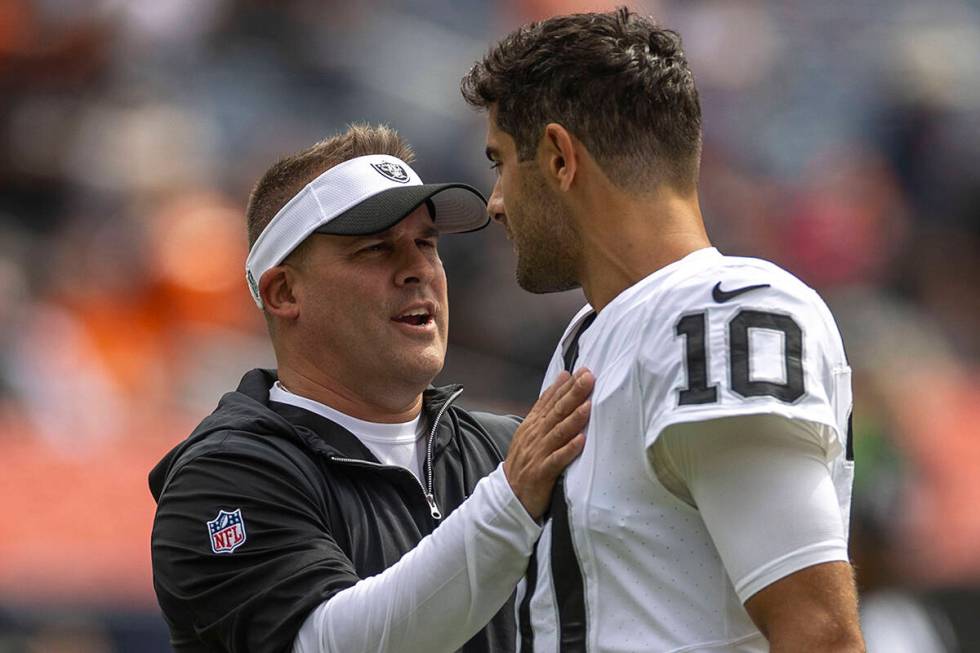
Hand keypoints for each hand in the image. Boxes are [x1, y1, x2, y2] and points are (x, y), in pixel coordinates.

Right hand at [503, 368, 593, 519]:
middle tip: (588, 378)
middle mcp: (535, 436)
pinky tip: (581, 442)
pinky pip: (557, 460)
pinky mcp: (541, 473)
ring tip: (587, 405)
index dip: (565, 386)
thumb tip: (563, 380)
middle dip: (572, 394)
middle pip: (556, 412)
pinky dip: (568, 450)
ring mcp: (538, 454)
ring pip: (557, 433)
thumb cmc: (526, 461)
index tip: (581, 371)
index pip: (550, 401)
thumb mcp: (532, 431)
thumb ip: (547, 407)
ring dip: (573, 419)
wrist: (510, 494)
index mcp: (533, 424)